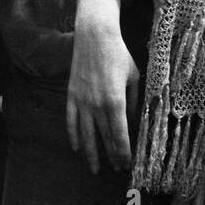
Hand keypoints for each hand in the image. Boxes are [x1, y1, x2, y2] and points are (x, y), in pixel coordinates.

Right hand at [66, 15, 139, 173]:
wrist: (95, 35)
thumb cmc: (119, 54)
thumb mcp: (133, 78)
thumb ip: (134, 102)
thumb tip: (133, 121)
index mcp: (115, 101)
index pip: (120, 134)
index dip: (123, 152)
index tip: (127, 164)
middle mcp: (97, 104)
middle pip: (104, 137)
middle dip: (111, 156)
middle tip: (116, 169)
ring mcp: (81, 100)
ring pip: (85, 134)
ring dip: (91, 153)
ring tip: (95, 168)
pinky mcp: (71, 94)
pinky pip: (70, 120)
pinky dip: (72, 135)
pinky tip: (76, 147)